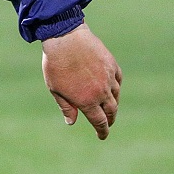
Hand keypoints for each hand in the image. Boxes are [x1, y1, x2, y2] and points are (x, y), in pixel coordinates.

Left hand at [41, 24, 121, 139]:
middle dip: (109, 120)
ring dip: (114, 105)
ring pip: (116, 96)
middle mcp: (101, 92)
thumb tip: (72, 122)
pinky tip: (113, 88)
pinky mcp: (112, 64)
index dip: (102, 131)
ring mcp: (109, 78)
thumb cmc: (56, 64)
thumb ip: (66, 107)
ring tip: (110, 107)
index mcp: (87, 101)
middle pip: (111, 111)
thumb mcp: (55, 89)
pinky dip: (116, 87)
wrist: (65, 38)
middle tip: (107, 123)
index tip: (102, 136)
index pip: (99, 122)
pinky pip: (118, 80)